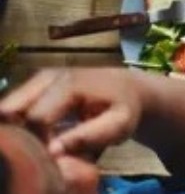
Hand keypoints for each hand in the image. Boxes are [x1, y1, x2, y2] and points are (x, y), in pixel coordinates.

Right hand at [0, 68, 145, 157]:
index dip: (41, 141)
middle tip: (46, 145)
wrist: (129, 87)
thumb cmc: (125, 108)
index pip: (36, 118)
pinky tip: (41, 129)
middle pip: (15, 111)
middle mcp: (49, 76)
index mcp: (70, 85)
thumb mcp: (118, 125)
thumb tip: (53, 151)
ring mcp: (41, 76)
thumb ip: (88, 137)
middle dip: (25, 133)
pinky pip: (16, 104)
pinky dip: (21, 120)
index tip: (55, 152)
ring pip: (11, 107)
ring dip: (21, 127)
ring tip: (46, 136)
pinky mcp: (37, 81)